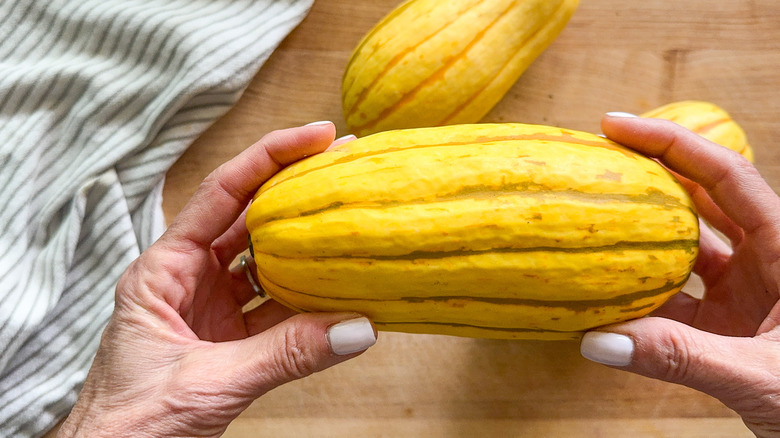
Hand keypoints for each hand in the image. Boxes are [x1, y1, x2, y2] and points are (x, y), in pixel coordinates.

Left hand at [58, 122, 375, 437]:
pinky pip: (276, 309)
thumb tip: (355, 329)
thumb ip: (284, 356)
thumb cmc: (128, 427)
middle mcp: (187, 281)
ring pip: (267, 264)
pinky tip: (340, 292)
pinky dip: (308, 303)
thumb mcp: (209, 383)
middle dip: (296, 193)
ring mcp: (210, 311)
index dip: (270, 158)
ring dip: (307, 249)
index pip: (222, 195)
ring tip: (349, 223)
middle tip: (345, 166)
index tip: (316, 136)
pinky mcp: (229, 342)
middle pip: (249, 220)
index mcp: (162, 271)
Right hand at [580, 113, 779, 436]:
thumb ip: (681, 358)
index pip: (726, 176)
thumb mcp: (761, 377)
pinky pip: (679, 297)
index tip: (616, 125)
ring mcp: (749, 292)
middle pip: (703, 198)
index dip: (671, 145)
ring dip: (644, 237)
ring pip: (687, 247)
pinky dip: (644, 296)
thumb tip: (596, 342)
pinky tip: (610, 297)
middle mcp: (769, 261)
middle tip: (599, 158)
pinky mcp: (732, 324)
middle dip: (652, 174)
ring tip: (596, 219)